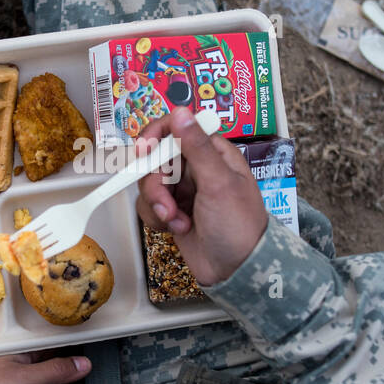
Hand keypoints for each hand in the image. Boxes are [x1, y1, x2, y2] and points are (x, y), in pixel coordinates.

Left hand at [0, 351, 89, 383]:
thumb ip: (55, 371)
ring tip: (98, 377)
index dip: (74, 343)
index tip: (98, 342)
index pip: (53, 344)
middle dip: (76, 361)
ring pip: (53, 382)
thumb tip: (85, 363)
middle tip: (105, 360)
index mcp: (20, 353)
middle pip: (54, 362)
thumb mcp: (23, 379)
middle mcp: (22, 367)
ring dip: (72, 381)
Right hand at [134, 106, 268, 285]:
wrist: (237, 271)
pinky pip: (149, 205)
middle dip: (156, 184)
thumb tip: (181, 112)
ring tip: (177, 222)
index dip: (156, 135)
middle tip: (167, 204)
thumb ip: (197, 147)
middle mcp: (197, 168)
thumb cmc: (239, 225)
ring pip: (149, 183)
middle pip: (156, 158)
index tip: (144, 151)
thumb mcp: (219, 183)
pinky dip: (158, 219)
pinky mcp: (173, 212)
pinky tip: (177, 230)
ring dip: (157, 204)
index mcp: (213, 153)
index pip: (177, 128)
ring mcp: (184, 190)